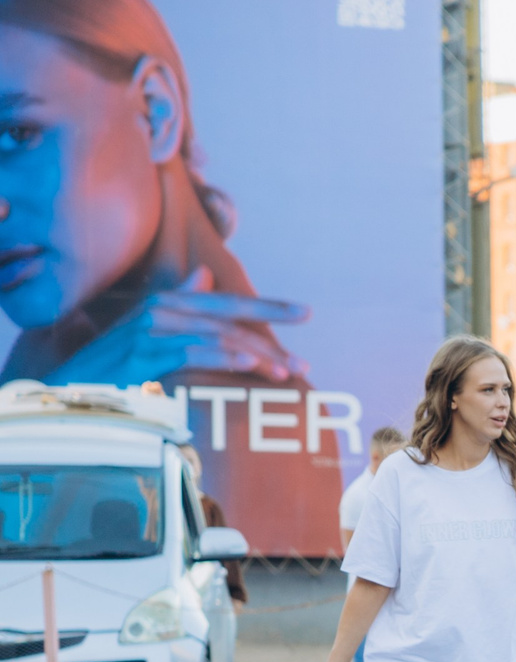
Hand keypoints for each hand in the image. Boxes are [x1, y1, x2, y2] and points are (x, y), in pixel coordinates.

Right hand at [45, 266, 308, 385]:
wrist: (65, 387)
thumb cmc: (109, 362)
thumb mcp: (146, 328)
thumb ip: (178, 300)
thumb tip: (205, 274)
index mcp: (165, 301)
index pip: (226, 302)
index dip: (268, 306)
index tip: (305, 314)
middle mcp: (159, 308)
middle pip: (229, 322)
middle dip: (271, 344)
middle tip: (305, 365)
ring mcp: (149, 330)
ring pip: (217, 339)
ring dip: (257, 358)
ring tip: (287, 376)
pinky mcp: (142, 353)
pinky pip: (193, 353)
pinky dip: (224, 360)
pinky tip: (250, 368)